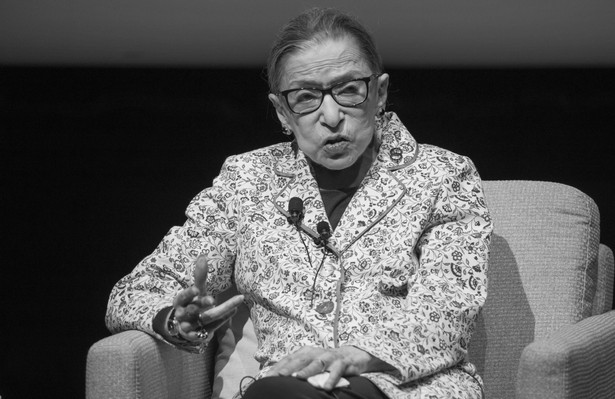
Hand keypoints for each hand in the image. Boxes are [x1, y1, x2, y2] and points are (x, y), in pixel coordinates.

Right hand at [172, 255, 243, 341]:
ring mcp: (190, 327)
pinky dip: (223, 320)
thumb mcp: (195, 291)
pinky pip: (212, 328)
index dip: (188, 294)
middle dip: (202, 305)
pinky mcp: (199, 336)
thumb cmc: (192, 303)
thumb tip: (203, 257)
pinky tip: (233, 312)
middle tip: (213, 300)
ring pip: (205, 320)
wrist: (185, 327)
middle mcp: (183, 315)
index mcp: (180, 303)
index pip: (182, 297)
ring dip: (220, 313)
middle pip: (193, 310)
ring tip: (234, 306)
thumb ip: (199, 276)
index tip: (196, 290)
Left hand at [267, 346, 391, 390]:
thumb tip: (277, 378)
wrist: (353, 356)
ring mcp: (330, 357)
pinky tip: (326, 387)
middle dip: (289, 368)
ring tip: (299, 378)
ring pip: (317, 363)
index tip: (267, 377)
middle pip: (301, 359)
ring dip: (308, 371)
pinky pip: (337, 371)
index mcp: (306, 352)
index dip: (278, 367)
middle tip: (279, 377)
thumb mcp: (311, 364)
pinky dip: (331, 378)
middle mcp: (316, 353)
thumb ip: (297, 368)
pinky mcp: (343, 363)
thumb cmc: (327, 362)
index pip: (289, 359)